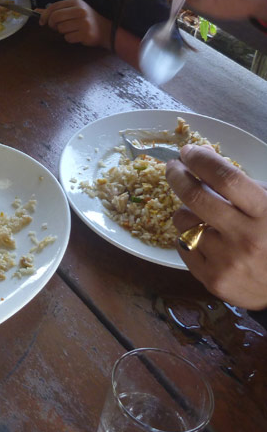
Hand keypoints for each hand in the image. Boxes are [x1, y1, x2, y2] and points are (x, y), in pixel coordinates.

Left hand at [37, 0, 108, 47]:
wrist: (105, 30)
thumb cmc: (85, 20)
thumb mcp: (72, 11)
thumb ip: (55, 10)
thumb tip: (37, 11)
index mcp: (76, 2)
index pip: (54, 7)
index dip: (45, 15)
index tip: (42, 22)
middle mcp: (80, 10)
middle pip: (55, 17)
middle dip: (52, 25)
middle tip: (57, 27)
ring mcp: (83, 22)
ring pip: (61, 29)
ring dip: (63, 32)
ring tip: (72, 30)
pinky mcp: (85, 33)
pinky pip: (68, 38)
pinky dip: (70, 38)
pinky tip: (77, 35)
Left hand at [166, 145, 266, 309]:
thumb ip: (240, 184)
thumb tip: (203, 156)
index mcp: (266, 214)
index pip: (227, 179)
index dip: (203, 160)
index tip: (189, 151)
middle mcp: (246, 238)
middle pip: (196, 197)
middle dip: (178, 176)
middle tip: (174, 167)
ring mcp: (227, 261)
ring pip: (183, 222)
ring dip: (186, 212)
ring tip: (201, 216)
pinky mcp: (212, 280)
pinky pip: (182, 246)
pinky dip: (187, 237)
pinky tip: (204, 240)